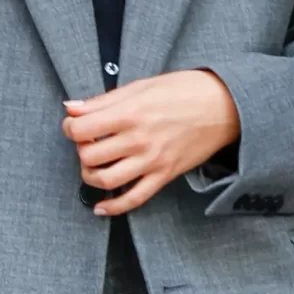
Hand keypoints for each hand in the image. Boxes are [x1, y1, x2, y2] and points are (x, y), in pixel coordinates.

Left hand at [61, 70, 240, 216]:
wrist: (224, 106)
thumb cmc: (183, 90)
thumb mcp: (141, 86)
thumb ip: (103, 100)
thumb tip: (71, 108)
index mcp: (130, 113)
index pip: (82, 129)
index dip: (70, 128)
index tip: (74, 126)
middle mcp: (139, 140)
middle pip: (90, 156)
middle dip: (80, 151)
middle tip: (87, 144)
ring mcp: (152, 161)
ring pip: (107, 181)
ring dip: (90, 177)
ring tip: (93, 167)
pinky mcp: (165, 175)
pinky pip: (135, 199)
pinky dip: (114, 208)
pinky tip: (101, 207)